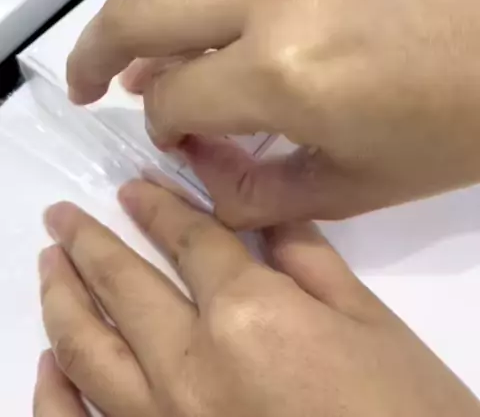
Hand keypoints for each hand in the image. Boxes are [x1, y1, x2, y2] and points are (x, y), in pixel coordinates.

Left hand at [34, 183, 478, 416]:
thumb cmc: (399, 409)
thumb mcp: (367, 321)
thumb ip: (306, 257)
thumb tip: (262, 209)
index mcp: (245, 315)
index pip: (186, 241)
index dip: (157, 206)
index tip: (131, 187)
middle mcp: (189, 367)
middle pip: (123, 286)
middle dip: (88, 242)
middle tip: (62, 216)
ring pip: (88, 351)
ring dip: (61, 299)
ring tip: (48, 264)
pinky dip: (54, 396)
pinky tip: (44, 366)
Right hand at [66, 0, 479, 225]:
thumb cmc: (446, 132)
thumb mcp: (345, 187)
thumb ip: (243, 188)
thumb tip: (187, 156)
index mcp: (284, 72)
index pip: (171, 98)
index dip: (163, 129)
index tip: (179, 139)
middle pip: (136, 13)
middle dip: (93, 54)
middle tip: (86, 82)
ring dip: (190, 31)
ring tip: (224, 61)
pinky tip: (278, 23)